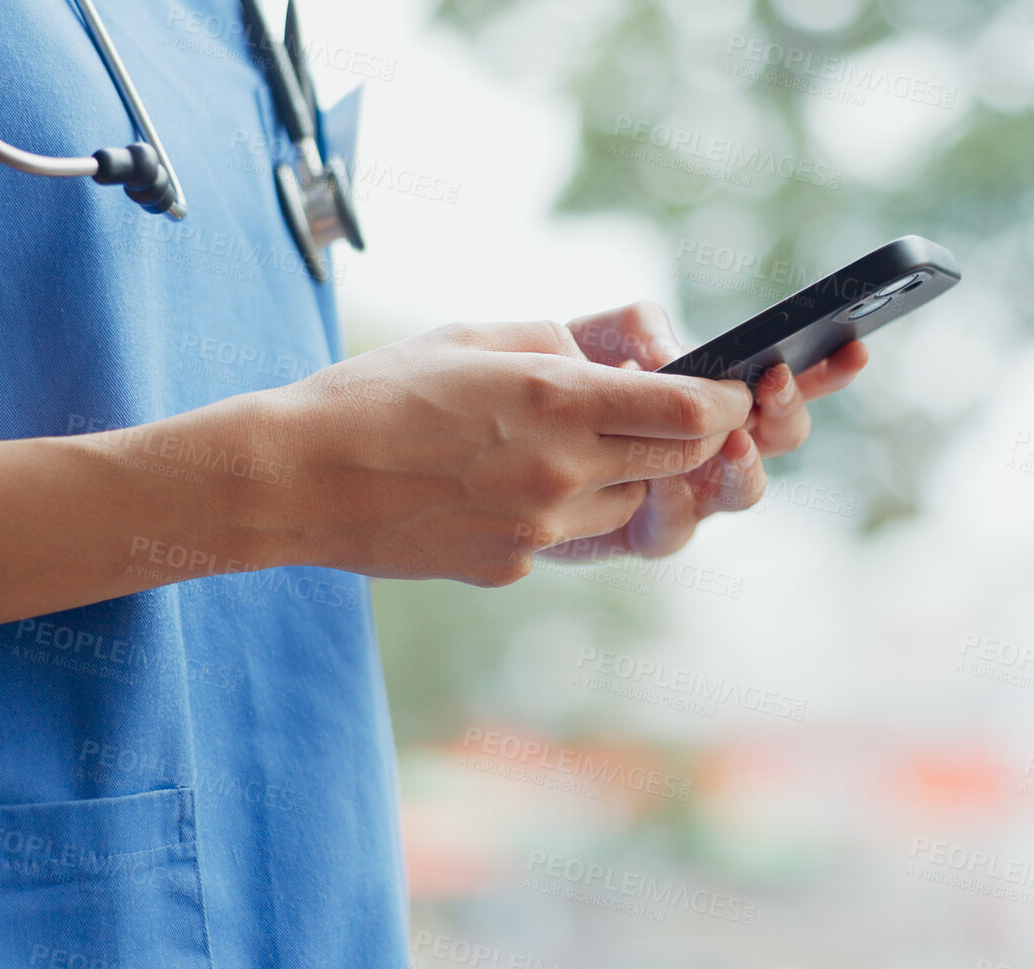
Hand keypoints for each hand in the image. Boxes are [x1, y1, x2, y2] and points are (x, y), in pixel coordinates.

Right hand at [249, 320, 751, 585]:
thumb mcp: (475, 337)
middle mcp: (562, 471)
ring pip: (628, 507)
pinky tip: (495, 485)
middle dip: (692, 440)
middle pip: (677, 464)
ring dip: (625, 478)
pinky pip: (564, 536)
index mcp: (558, 401)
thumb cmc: (378, 392)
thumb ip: (561, 347)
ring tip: (563, 447)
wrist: (297, 478)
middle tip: (679, 418)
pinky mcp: (512, 566)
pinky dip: (557, 511)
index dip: (728, 401)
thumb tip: (620, 362)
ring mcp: (538, 528)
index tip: (736, 391)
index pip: (690, 410)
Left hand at [550, 302, 870, 559]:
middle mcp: (714, 451)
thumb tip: (669, 353)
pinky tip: (663, 479)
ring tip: (731, 439)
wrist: (486, 439)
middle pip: (781, 439)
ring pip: (741, 492)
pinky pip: (674, 529)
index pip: (788, 383)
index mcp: (718, 400)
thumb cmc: (548, 384)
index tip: (850, 347)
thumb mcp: (591, 333)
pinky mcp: (639, 534)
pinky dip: (676, 502)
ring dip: (745, 465)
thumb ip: (634, 326)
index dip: (828, 369)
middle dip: (786, 411)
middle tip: (771, 383)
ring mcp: (684, 496)